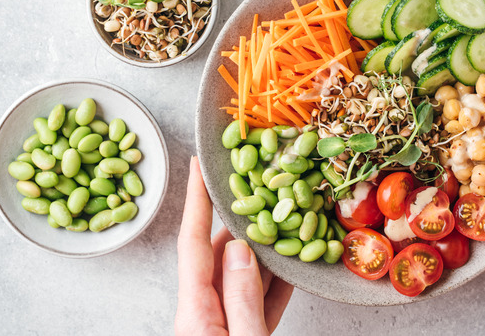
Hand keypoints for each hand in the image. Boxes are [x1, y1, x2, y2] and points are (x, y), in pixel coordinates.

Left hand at [175, 157, 292, 334]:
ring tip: (286, 220)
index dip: (196, 199)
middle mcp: (204, 315)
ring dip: (265, 250)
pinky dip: (275, 282)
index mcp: (196, 315)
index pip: (192, 243)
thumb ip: (243, 298)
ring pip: (243, 276)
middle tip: (263, 188)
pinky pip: (258, 301)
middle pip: (220, 254)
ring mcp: (223, 326)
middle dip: (244, 220)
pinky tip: (293, 265)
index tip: (198, 166)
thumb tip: (241, 250)